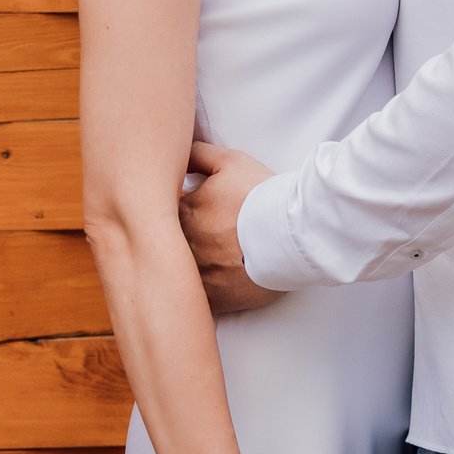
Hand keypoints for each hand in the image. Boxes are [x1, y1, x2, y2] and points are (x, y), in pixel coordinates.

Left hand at [181, 141, 284, 313]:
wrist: (292, 232)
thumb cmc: (262, 195)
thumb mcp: (230, 163)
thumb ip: (198, 155)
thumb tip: (178, 153)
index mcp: (182, 212)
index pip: (161, 214)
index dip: (176, 213)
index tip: (197, 215)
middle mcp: (182, 244)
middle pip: (169, 245)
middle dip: (183, 241)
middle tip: (209, 238)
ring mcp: (196, 274)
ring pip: (181, 273)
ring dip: (191, 266)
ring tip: (216, 260)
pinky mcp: (213, 298)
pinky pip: (196, 299)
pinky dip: (204, 291)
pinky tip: (218, 281)